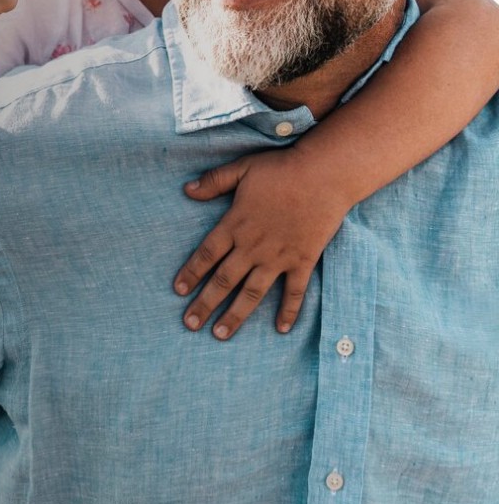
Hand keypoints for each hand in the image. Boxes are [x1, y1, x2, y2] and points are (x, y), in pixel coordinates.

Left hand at [172, 148, 349, 339]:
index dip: (191, 273)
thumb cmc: (281, 170)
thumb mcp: (241, 169)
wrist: (324, 176)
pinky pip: (295, 292)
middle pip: (224, 280)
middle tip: (190, 324)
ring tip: (220, 334)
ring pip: (252, 292)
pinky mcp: (303, 260)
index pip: (207, 254)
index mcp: (235, 224)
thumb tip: (187, 190)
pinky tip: (280, 329)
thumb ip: (214, 181)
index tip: (178, 291)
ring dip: (236, 315)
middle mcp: (253, 246)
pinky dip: (288, 311)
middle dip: (205, 304)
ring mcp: (279, 257)